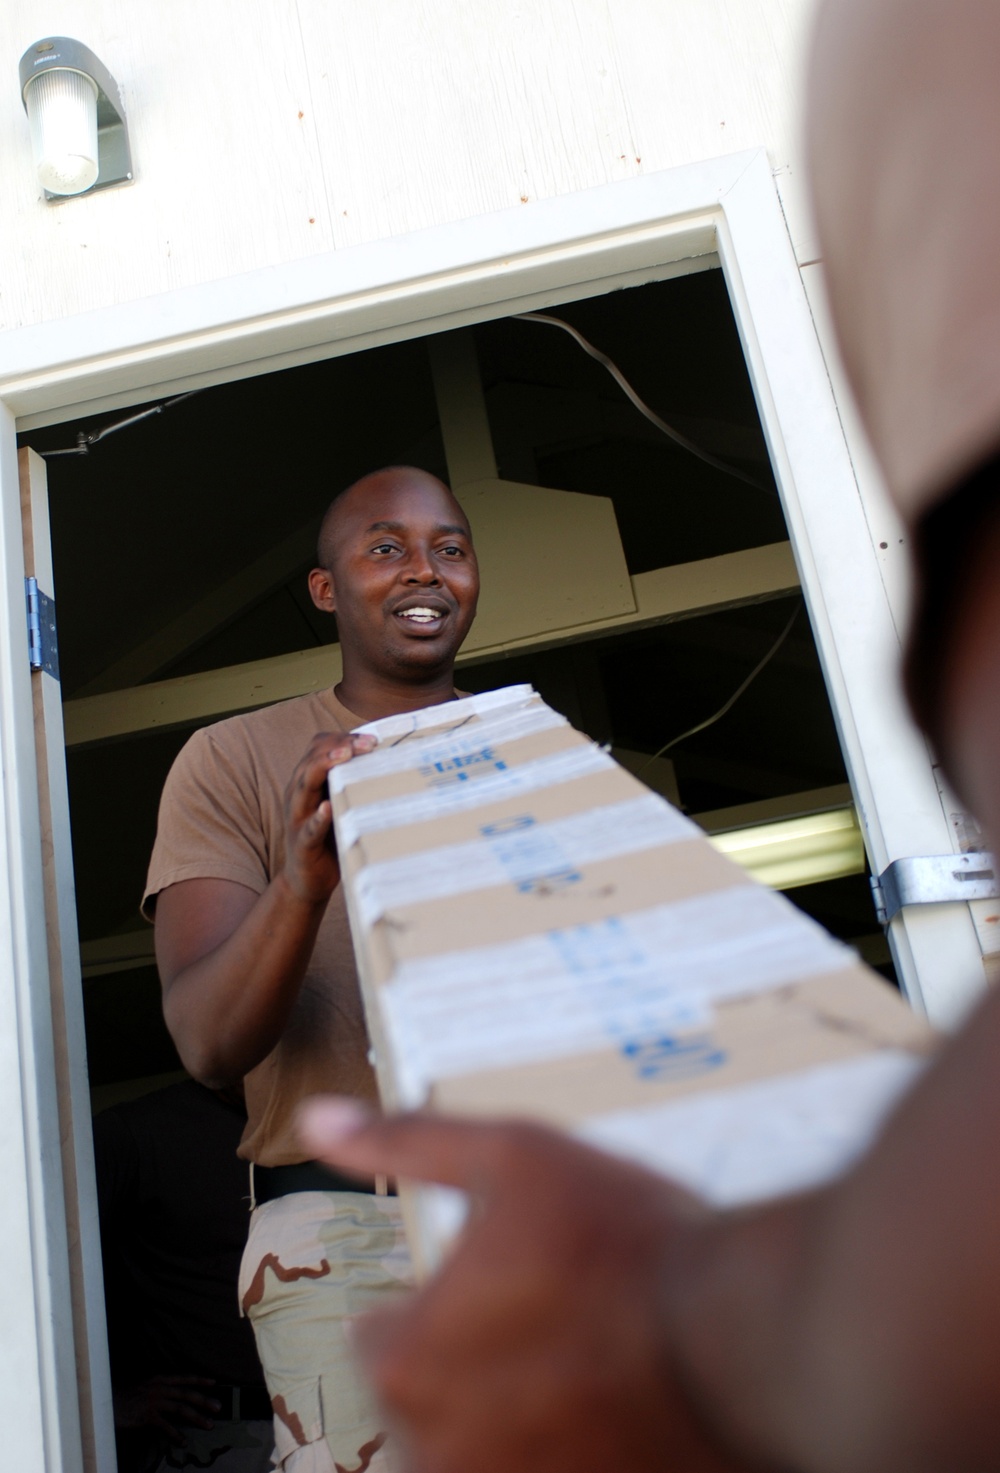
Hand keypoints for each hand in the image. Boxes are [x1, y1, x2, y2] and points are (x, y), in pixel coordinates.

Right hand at [113, 1374, 219, 1443]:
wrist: (107, 1406)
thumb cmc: (126, 1398)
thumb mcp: (146, 1387)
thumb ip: (161, 1389)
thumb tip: (176, 1395)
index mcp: (160, 1379)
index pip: (184, 1378)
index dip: (199, 1380)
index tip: (214, 1382)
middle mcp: (159, 1388)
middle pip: (186, 1394)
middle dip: (204, 1400)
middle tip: (218, 1407)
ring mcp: (154, 1402)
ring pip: (181, 1409)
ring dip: (197, 1418)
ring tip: (209, 1425)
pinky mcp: (147, 1417)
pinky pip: (166, 1427)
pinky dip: (176, 1435)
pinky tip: (184, 1442)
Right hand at [281, 731, 375, 903]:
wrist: (306, 881)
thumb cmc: (330, 838)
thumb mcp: (342, 805)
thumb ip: (355, 785)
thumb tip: (393, 764)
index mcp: (307, 783)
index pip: (319, 748)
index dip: (343, 738)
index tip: (372, 738)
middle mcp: (298, 796)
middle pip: (312, 760)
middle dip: (339, 746)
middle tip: (367, 743)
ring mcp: (298, 819)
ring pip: (304, 785)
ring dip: (323, 767)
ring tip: (344, 756)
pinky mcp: (302, 844)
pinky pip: (308, 828)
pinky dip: (318, 817)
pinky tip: (327, 808)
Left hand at [299, 1101, 758, 1472]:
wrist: (748, 1338)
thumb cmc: (626, 1240)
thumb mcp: (513, 1158)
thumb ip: (406, 1143)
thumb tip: (316, 1117)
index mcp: (405, 1359)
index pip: (384, 1334)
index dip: (446, 1300)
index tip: (512, 1282)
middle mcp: (435, 1451)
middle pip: (428, 1400)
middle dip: (474, 1366)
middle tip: (560, 1322)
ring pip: (476, 1448)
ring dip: (513, 1418)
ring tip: (586, 1369)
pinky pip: (529, 1471)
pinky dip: (556, 1448)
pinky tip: (604, 1412)